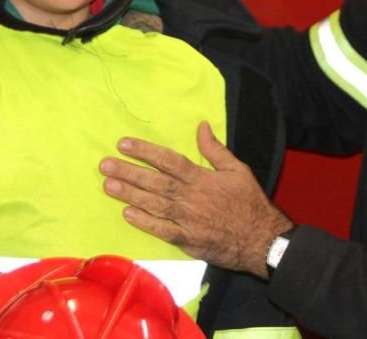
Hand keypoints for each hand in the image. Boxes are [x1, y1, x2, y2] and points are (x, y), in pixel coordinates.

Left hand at [100, 121, 292, 277]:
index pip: (168, 160)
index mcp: (202, 178)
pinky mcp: (188, 240)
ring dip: (130, 195)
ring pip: (154, 205)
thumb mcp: (238, 169)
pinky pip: (162, 230)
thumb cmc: (250, 202)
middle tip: (105, 165)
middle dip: (128, 172)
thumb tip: (201, 126)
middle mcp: (191, 197)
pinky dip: (145, 222)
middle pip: (155, 182)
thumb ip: (216, 149)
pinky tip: (128, 214)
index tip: (124, 144)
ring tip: (108, 186)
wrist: (261, 239)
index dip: (144, 151)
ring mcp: (188, 220)